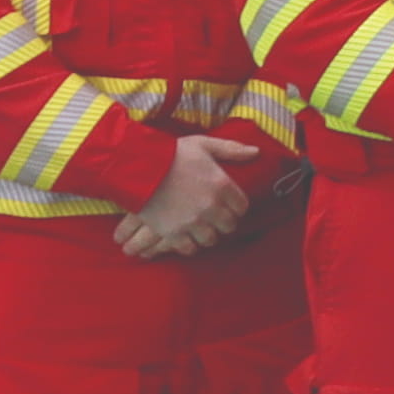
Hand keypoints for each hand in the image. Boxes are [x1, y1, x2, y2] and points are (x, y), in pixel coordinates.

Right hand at [112, 134, 248, 258]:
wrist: (138, 167)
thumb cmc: (171, 154)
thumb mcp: (203, 144)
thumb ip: (231, 149)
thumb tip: (255, 152)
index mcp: (222, 185)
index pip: (242, 207)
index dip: (236, 207)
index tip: (229, 205)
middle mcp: (212, 207)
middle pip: (229, 225)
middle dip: (223, 222)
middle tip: (215, 217)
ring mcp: (193, 222)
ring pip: (211, 239)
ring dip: (207, 234)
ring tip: (200, 228)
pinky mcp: (174, 233)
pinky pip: (190, 248)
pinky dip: (189, 244)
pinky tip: (186, 236)